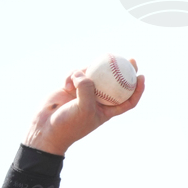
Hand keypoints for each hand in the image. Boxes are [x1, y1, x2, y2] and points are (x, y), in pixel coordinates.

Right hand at [24, 59, 144, 155]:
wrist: (46, 128)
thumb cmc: (69, 125)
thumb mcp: (84, 108)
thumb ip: (87, 89)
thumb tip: (85, 74)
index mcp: (106, 111)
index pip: (127, 100)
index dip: (137, 89)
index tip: (141, 77)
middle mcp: (97, 100)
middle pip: (115, 83)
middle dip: (123, 70)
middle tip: (130, 59)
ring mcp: (84, 92)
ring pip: (93, 74)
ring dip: (86, 72)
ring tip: (77, 78)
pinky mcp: (71, 87)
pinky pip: (76, 73)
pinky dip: (71, 75)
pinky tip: (65, 84)